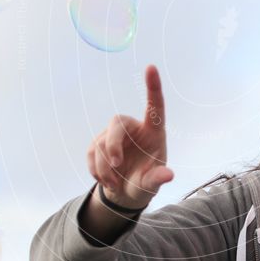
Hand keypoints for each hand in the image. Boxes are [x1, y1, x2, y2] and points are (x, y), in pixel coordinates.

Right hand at [87, 64, 173, 209]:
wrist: (126, 192)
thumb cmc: (145, 182)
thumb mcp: (153, 183)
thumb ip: (158, 178)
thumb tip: (169, 175)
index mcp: (154, 131)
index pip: (155, 106)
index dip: (153, 86)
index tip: (151, 67)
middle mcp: (133, 127)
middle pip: (116, 123)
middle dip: (112, 145)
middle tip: (116, 166)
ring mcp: (114, 134)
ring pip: (100, 143)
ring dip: (104, 167)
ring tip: (115, 184)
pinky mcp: (99, 143)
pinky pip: (91, 153)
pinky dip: (95, 170)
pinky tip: (106, 181)